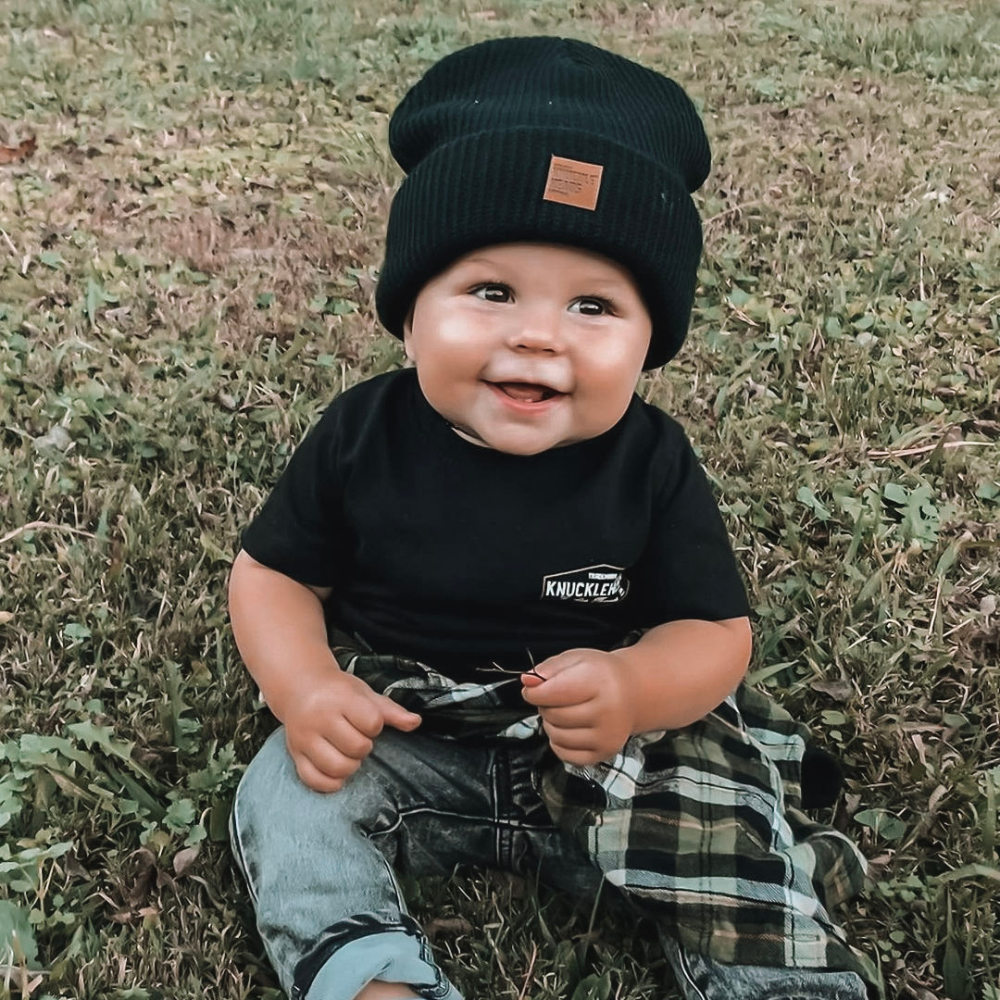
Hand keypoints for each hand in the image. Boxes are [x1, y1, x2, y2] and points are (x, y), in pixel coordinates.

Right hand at [284, 669, 420, 792]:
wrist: (300, 687)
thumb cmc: (338, 692)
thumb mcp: (365, 693)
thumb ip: (391, 711)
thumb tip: (416, 722)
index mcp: (341, 699)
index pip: (371, 722)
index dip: (375, 726)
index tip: (367, 721)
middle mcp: (319, 718)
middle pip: (356, 748)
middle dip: (363, 747)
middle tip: (357, 738)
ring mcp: (304, 738)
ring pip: (336, 768)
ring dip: (350, 766)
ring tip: (347, 754)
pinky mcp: (294, 754)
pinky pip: (313, 780)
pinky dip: (329, 783)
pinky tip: (335, 773)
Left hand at [519, 649, 633, 765]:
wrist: (632, 692)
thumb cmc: (602, 675)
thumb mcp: (576, 658)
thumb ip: (549, 668)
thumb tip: (527, 681)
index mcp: (600, 682)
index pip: (553, 692)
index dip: (534, 691)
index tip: (532, 688)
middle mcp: (607, 711)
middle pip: (553, 715)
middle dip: (545, 705)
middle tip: (556, 697)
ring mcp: (607, 735)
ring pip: (556, 736)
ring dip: (551, 724)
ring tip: (565, 711)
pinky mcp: (604, 752)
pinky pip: (565, 754)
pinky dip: (559, 742)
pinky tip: (570, 728)